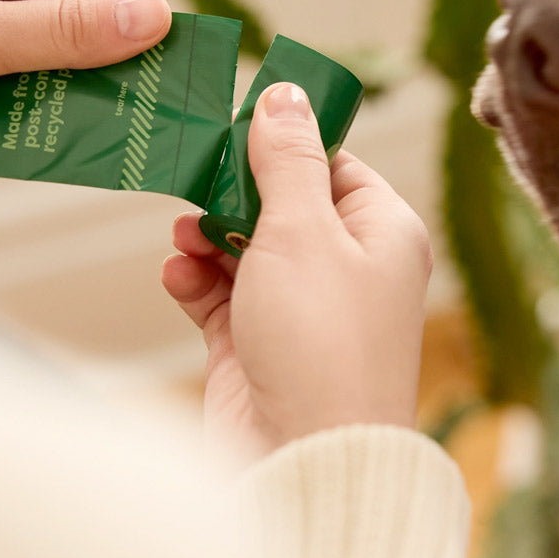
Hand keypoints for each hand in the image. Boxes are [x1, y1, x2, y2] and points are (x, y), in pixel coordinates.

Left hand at [0, 0, 171, 147]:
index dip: (109, 25)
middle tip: (86, 113)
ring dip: (39, 77)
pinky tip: (0, 115)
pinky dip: (8, 82)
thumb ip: (68, 33)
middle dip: (72, 57)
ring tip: (29, 118)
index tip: (125, 85)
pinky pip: (0, 46)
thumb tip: (158, 18)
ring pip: (35, 29)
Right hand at [162, 83, 432, 462]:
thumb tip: (286, 95)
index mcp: (382, 233)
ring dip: (209, 235)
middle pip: (284, 205)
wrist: (304, 462)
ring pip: (246, 249)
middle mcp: (347, 270)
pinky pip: (221, 297)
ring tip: (183, 233)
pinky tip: (177, 274)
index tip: (235, 127)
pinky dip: (196, 282)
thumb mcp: (304, 231)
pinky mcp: (258, 348)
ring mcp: (301, 311)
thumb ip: (288, 160)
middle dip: (235, 191)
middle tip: (195, 176)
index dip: (285, 144)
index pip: (334, 165)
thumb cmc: (323, 344)